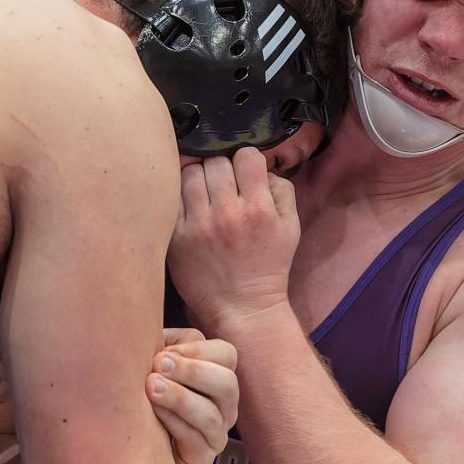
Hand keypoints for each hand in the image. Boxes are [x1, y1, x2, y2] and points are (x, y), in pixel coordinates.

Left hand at [146, 329, 238, 463]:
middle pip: (227, 384)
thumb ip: (164, 345)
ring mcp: (216, 434)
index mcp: (215, 375)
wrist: (126, 438)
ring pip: (213, 415)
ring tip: (151, 387)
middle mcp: (223, 405)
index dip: (199, 351)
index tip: (164, 351)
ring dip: (181, 398)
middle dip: (193, 372)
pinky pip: (198, 443)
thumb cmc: (142, 391)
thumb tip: (166, 345)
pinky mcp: (201, 460)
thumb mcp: (152, 361)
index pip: (227, 355)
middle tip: (158, 365)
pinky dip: (175, 425)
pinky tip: (152, 414)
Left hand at [168, 147, 299, 331]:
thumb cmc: (269, 265)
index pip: (247, 156)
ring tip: (205, 193)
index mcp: (259, 208)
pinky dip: (180, 195)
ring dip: (199, 177)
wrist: (243, 307)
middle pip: (215, 161)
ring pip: (190, 173)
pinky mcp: (177, 237)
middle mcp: (227, 214)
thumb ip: (282, 189)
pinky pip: (172, 197)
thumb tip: (260, 167)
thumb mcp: (291, 227)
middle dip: (222, 168)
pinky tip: (190, 206)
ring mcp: (199, 225)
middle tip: (223, 184)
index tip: (245, 172)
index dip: (247, 160)